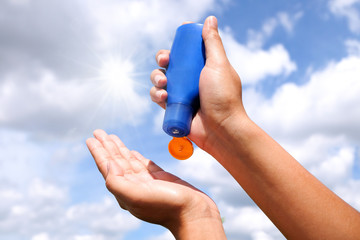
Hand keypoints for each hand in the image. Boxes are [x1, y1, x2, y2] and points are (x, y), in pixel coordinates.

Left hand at [86, 129, 223, 237]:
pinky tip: (133, 151)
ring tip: (112, 137)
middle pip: (116, 161)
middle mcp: (133, 186)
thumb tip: (108, 165)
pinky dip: (137, 157)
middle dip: (107, 146)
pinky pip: (144, 165)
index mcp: (125, 190)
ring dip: (120, 149)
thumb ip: (117, 181)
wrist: (194, 214)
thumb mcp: (137, 196)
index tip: (91, 138)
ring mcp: (147, 182)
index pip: (108, 167)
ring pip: (129, 161)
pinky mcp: (161, 179)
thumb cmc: (167, 207)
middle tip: (99, 132)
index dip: (99, 152)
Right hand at [150, 16, 247, 155]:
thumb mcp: (218, 65)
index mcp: (202, 67)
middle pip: (169, 64)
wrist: (221, 129)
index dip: (176, 46)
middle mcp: (191, 79)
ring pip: (160, 80)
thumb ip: (212, 42)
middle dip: (162, 60)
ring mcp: (181, 94)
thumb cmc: (224, 97)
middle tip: (164, 61)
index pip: (185, 52)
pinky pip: (158, 97)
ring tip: (163, 84)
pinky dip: (156, 95)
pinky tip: (163, 97)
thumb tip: (210, 19)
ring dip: (156, 78)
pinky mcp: (173, 108)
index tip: (174, 44)